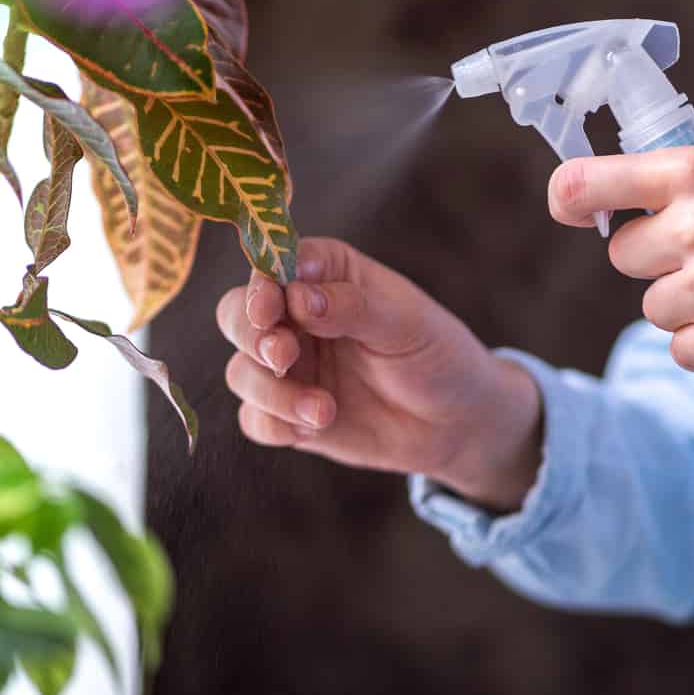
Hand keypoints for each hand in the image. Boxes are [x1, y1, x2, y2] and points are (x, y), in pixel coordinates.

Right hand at [216, 237, 541, 510]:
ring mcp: (289, 367)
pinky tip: (314, 427)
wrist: (456, 423)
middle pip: (237, 315)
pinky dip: (274, 424)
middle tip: (283, 357)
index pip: (273, 267)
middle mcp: (296, 317)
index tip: (271, 308)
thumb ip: (352, 306)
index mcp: (325, 275)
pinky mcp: (288, 415)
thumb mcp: (405, 322)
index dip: (261, 285)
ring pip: (241, 372)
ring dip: (270, 391)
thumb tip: (299, 296)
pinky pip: (255, 420)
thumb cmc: (436, 355)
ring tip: (322, 409)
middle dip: (251, 336)